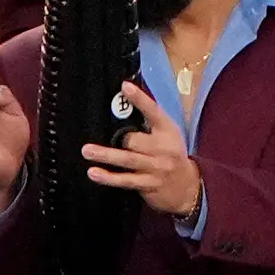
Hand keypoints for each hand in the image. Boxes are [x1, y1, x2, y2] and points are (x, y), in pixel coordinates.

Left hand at [85, 83, 202, 217]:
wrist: (186, 187)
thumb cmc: (171, 155)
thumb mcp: (167, 134)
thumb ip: (149, 121)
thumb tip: (126, 100)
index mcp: (167, 131)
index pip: (153, 111)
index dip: (139, 99)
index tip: (125, 87)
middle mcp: (163, 148)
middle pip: (136, 140)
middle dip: (121, 139)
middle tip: (109, 138)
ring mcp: (156, 168)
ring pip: (128, 159)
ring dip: (105, 155)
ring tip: (87, 150)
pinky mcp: (148, 184)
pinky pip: (125, 180)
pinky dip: (108, 177)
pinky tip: (94, 173)